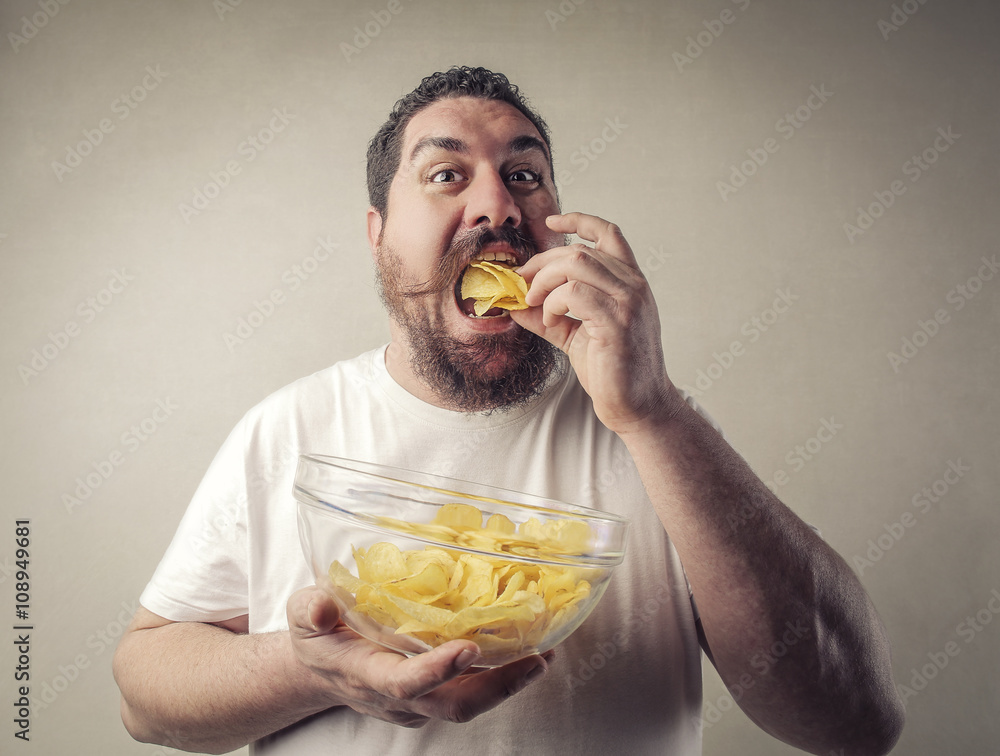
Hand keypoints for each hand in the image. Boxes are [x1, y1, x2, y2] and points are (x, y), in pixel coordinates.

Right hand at [286, 587, 550, 727]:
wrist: (319, 668)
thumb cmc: (317, 633)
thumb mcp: (302, 613)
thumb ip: (310, 608)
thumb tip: (323, 605)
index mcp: (365, 673)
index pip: (403, 682)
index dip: (435, 670)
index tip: (467, 647)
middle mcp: (396, 695)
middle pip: (453, 705)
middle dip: (497, 687)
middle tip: (536, 659)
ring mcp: (417, 701)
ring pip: (468, 703)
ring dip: (508, 683)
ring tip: (544, 655)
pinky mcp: (431, 695)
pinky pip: (470, 692)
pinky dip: (500, 675)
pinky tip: (527, 649)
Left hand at [512, 212, 679, 433]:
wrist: (638, 406)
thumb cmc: (612, 370)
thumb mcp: (574, 335)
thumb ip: (547, 316)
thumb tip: (513, 303)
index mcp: (630, 282)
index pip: (610, 234)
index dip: (580, 220)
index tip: (553, 222)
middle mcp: (634, 286)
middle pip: (580, 250)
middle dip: (542, 264)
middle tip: (522, 285)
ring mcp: (629, 302)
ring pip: (577, 265)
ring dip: (545, 282)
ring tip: (536, 304)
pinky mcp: (618, 322)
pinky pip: (576, 293)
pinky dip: (554, 303)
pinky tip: (551, 320)